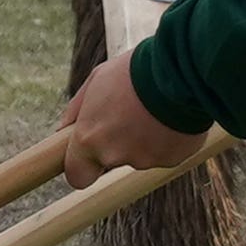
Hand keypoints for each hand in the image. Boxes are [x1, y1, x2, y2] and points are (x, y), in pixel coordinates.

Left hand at [66, 51, 221, 177]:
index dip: (83, 166)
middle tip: (131, 113)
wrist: (181, 69)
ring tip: (155, 106)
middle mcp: (114, 155)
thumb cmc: (134, 70)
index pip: (77, 176)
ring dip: (145, 136)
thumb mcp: (97, 79)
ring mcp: (145, 160)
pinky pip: (166, 150)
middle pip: (112, 159)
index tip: (89, 156)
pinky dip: (168, 137)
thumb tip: (64, 130)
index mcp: (90, 138)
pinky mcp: (173, 158)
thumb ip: (77, 110)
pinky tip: (173, 114)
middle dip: (119, 141)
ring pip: (141, 154)